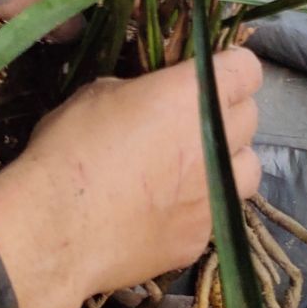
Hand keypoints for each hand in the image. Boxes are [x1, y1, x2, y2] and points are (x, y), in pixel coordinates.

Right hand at [0, 50, 262, 307]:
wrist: (57, 229)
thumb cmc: (73, 146)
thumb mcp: (101, 92)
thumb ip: (143, 90)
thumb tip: (151, 99)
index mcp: (193, 94)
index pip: (246, 69)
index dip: (230, 68)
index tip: (208, 75)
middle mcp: (215, 141)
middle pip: (250, 117)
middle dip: (226, 113)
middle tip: (190, 121)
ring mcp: (213, 194)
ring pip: (247, 168)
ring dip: (226, 161)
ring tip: (191, 167)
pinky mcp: (200, 239)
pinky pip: (217, 212)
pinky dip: (200, 206)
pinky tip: (165, 211)